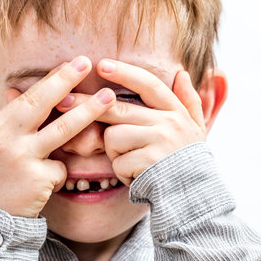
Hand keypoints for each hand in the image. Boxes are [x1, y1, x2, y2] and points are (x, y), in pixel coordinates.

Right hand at [0, 56, 115, 217]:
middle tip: (88, 62)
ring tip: (109, 98)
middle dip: (66, 80)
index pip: (28, 96)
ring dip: (88, 112)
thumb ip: (10, 120)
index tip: (72, 63)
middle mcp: (7, 137)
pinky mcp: (36, 179)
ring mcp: (21, 157)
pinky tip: (45, 185)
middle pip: (42, 103)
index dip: (52, 79)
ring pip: (62, 130)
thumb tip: (15, 89)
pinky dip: (59, 175)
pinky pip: (61, 170)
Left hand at [56, 59, 205, 184]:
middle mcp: (168, 122)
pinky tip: (136, 176)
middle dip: (87, 105)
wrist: (197, 196)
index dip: (124, 72)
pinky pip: (117, 162)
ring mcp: (159, 141)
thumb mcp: (196, 129)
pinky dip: (121, 172)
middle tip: (63, 102)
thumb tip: (182, 73)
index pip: (148, 84)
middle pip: (117, 108)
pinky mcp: (149, 163)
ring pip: (113, 136)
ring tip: (132, 161)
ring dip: (115, 152)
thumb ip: (189, 101)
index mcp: (175, 111)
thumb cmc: (189, 162)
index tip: (101, 64)